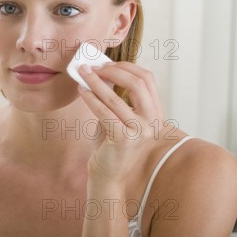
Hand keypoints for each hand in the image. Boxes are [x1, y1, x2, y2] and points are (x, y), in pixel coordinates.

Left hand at [77, 61, 170, 186]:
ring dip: (96, 81)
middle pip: (138, 83)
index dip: (126, 67)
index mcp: (155, 113)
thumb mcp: (116, 115)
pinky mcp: (124, 139)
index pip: (147, 79)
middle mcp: (153, 121)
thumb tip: (101, 70)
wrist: (107, 174)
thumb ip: (115, 96)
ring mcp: (141, 131)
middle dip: (113, 70)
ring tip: (82, 73)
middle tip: (93, 66)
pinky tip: (81, 90)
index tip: (106, 63)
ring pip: (116, 97)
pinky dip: (91, 98)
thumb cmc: (109, 143)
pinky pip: (104, 111)